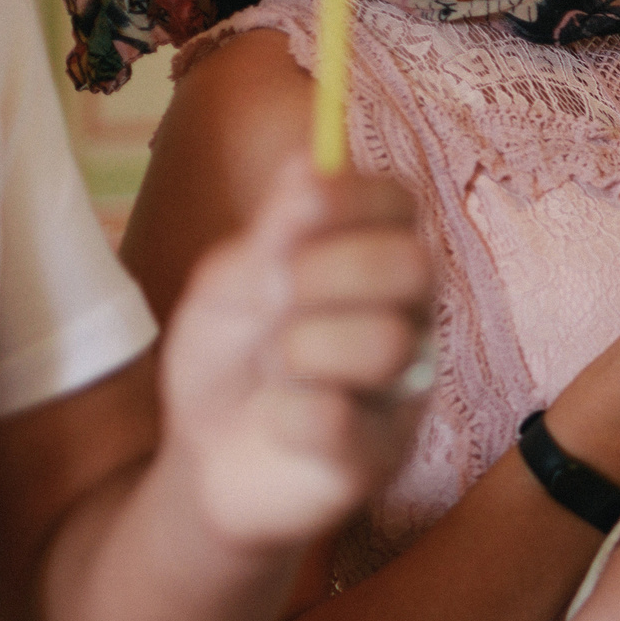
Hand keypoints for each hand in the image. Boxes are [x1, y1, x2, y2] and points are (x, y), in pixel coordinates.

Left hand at [157, 157, 433, 548]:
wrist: (206, 458)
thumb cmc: (231, 358)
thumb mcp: (231, 283)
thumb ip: (273, 232)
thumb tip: (310, 162)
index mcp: (376, 258)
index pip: (400, 203)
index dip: (351, 197)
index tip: (295, 208)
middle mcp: (409, 314)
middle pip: (413, 264)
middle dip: (325, 272)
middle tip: (272, 296)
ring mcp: (404, 385)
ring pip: (385, 341)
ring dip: (300, 350)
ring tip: (275, 369)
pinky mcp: (383, 454)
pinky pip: (339, 418)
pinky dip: (285, 415)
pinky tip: (278, 421)